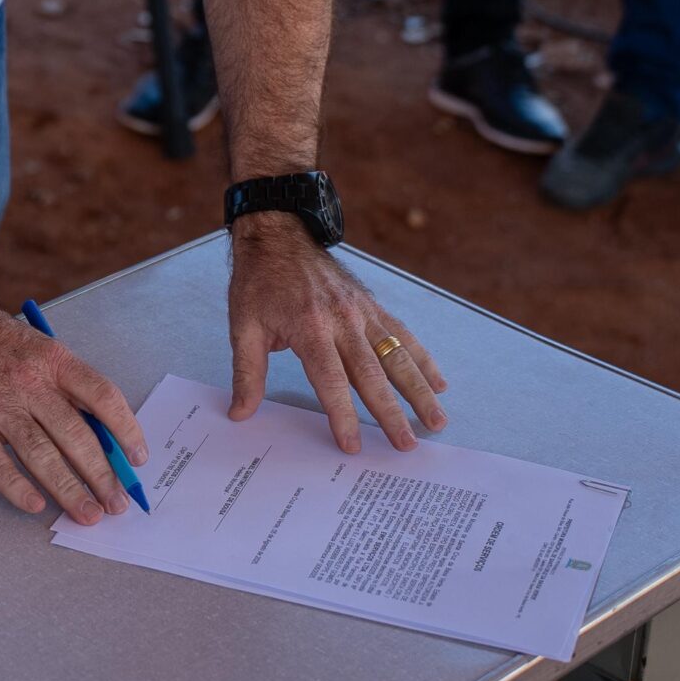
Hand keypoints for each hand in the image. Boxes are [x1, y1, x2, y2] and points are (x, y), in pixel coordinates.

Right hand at [0, 294, 146, 526]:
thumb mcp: (38, 346)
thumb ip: (65, 385)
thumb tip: (101, 433)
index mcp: (53, 360)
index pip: (102, 396)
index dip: (127, 429)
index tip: (139, 457)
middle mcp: (29, 383)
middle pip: (76, 435)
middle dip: (102, 474)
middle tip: (117, 503)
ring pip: (41, 455)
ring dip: (69, 490)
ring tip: (88, 513)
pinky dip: (17, 488)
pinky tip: (36, 505)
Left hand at [227, 219, 447, 453]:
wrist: (279, 235)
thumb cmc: (259, 282)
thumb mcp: (243, 326)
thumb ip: (247, 373)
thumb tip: (240, 413)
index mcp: (310, 329)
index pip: (330, 381)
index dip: (342, 415)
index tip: (351, 445)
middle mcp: (342, 321)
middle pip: (372, 375)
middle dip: (391, 413)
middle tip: (407, 445)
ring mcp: (362, 312)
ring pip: (397, 356)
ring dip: (419, 390)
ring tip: (437, 420)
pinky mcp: (372, 305)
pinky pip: (402, 334)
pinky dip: (423, 358)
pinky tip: (439, 382)